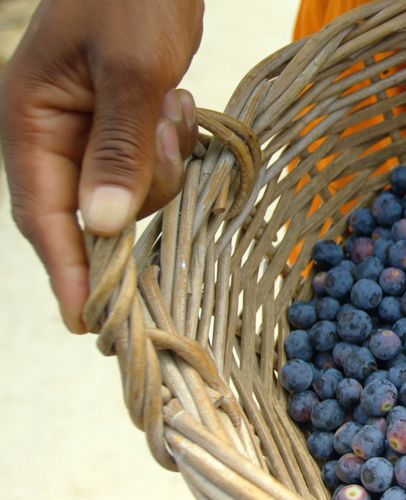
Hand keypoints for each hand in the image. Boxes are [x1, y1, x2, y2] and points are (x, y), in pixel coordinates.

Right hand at [0, 0, 203, 332]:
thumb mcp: (131, 71)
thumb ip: (116, 149)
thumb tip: (104, 227)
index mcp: (29, 119)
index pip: (43, 214)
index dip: (68, 271)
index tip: (92, 322)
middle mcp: (50, 132)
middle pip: (92, 210)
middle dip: (137, 189)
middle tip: (162, 126)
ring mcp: (85, 130)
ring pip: (128, 191)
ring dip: (160, 161)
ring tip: (169, 103)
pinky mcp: (119, 125)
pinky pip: (147, 165)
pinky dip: (169, 146)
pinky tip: (175, 104)